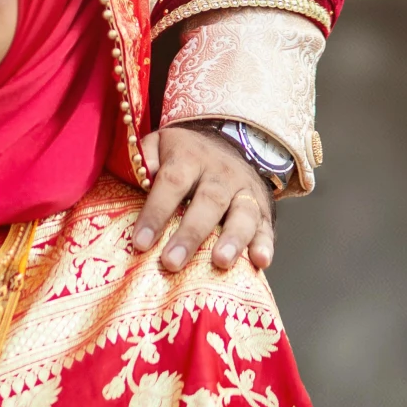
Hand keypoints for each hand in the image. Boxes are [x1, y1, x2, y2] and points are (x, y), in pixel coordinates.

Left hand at [132, 123, 274, 274]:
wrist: (225, 145)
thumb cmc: (183, 155)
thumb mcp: (158, 145)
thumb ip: (143, 159)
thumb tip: (141, 178)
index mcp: (190, 156)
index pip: (172, 181)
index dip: (156, 212)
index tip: (141, 242)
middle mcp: (221, 173)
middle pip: (209, 201)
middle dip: (191, 234)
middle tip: (172, 262)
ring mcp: (245, 190)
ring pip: (243, 213)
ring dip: (233, 239)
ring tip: (220, 262)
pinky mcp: (263, 208)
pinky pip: (266, 226)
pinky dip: (265, 244)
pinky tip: (260, 262)